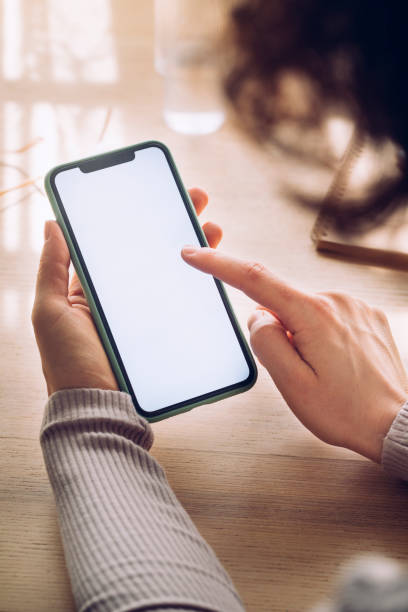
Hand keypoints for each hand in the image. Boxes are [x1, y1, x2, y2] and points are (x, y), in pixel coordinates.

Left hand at [32, 188, 221, 395]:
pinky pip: (183, 305)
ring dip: (195, 250)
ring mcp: (145, 316)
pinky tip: (215, 271)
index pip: (119, 244)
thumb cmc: (68, 363)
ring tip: (215, 229)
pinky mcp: (164, 334)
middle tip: (198, 201)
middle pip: (151, 254)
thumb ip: (52, 268)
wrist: (98, 410)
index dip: (138, 217)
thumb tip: (52, 223)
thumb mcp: (50, 311)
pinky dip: (200, 287)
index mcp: (92, 289)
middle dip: (175, 225)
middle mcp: (121, 299)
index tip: (158, 193)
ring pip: (172, 276)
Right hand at [181, 246, 407, 461]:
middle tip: (296, 369)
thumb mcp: (293, 385)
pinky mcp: (367, 314)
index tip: (195, 253)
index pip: (255, 279)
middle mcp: (336, 301)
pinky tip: (336, 363)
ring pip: (304, 312)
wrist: (396, 424)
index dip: (219, 264)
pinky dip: (321, 335)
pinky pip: (327, 316)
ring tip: (323, 371)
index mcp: (313, 315)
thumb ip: (267, 343)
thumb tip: (258, 317)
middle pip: (280, 303)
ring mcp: (354, 305)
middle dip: (276, 330)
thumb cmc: (347, 411)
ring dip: (300, 335)